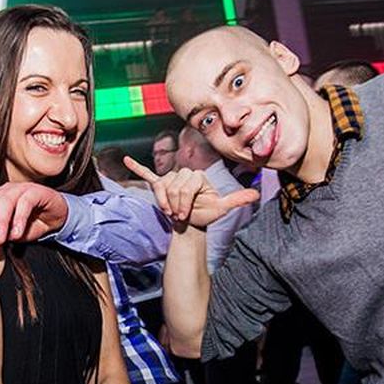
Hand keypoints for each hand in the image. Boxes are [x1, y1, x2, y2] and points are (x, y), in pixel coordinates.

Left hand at [0, 182, 68, 253]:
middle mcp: (6, 191)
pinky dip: (19, 219)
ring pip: (6, 202)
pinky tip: (17, 233)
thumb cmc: (30, 224)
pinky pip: (25, 203)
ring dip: (1, 223)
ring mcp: (22, 189)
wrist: (57, 219)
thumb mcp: (10, 232)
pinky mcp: (37, 192)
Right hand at [123, 158, 256, 228]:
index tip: (185, 214)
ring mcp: (170, 178)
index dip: (185, 201)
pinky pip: (147, 174)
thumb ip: (236, 199)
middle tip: (179, 214)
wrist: (191, 223)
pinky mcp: (158, 184)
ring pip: (162, 187)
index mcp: (197, 175)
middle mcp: (183, 172)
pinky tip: (127, 160)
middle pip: (174, 186)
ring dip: (164, 202)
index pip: (187, 185)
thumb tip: (256, 195)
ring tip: (170, 211)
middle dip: (175, 204)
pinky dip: (137, 167)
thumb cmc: (205, 214)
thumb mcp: (221, 208)